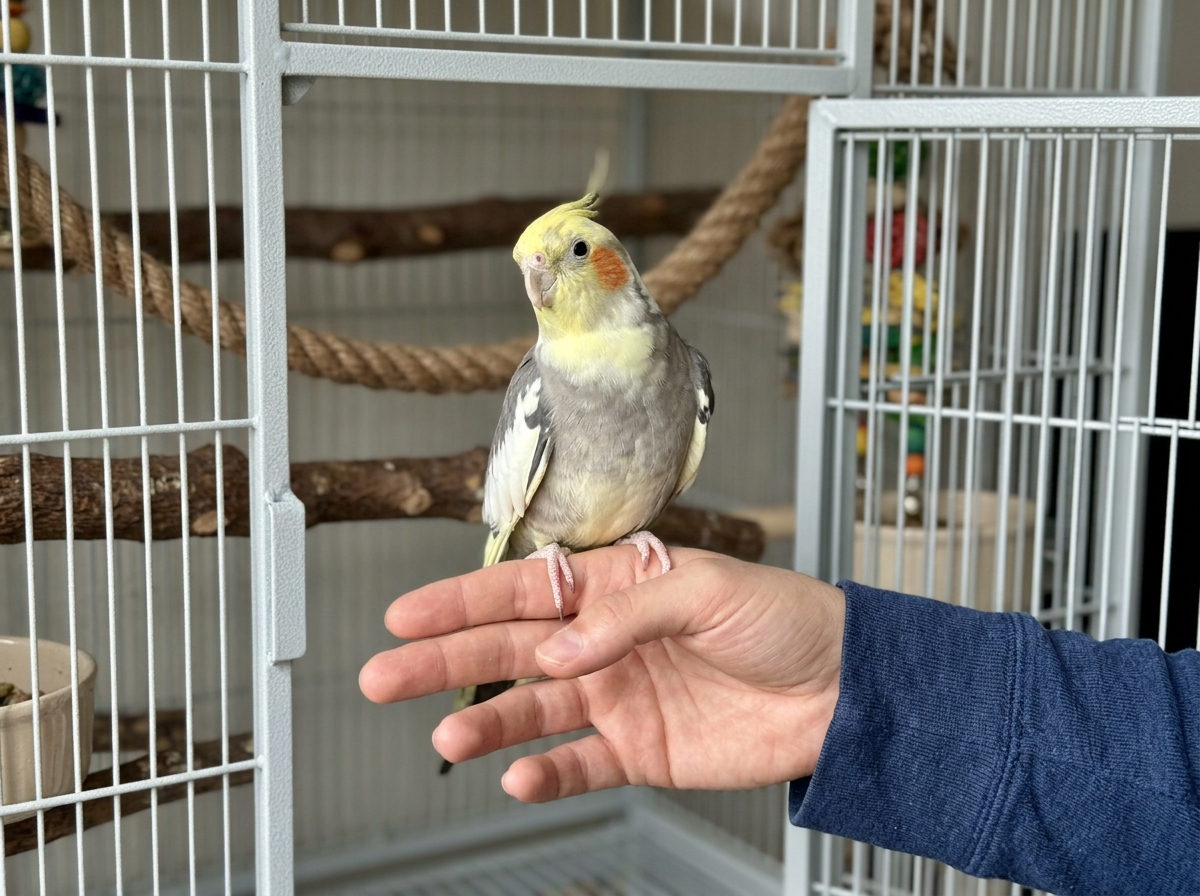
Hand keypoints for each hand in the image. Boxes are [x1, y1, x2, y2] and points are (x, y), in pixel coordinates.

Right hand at [359, 547, 844, 802]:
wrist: (841, 689)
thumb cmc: (783, 617)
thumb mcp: (708, 587)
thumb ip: (626, 615)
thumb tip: (558, 650)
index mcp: (614, 585)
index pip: (523, 590)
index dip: (462, 601)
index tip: (406, 615)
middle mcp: (603, 641)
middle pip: (509, 651)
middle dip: (445, 661)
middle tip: (384, 674)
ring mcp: (618, 697)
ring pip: (532, 711)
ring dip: (486, 725)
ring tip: (446, 738)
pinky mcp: (639, 750)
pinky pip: (580, 765)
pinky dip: (546, 775)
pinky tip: (517, 778)